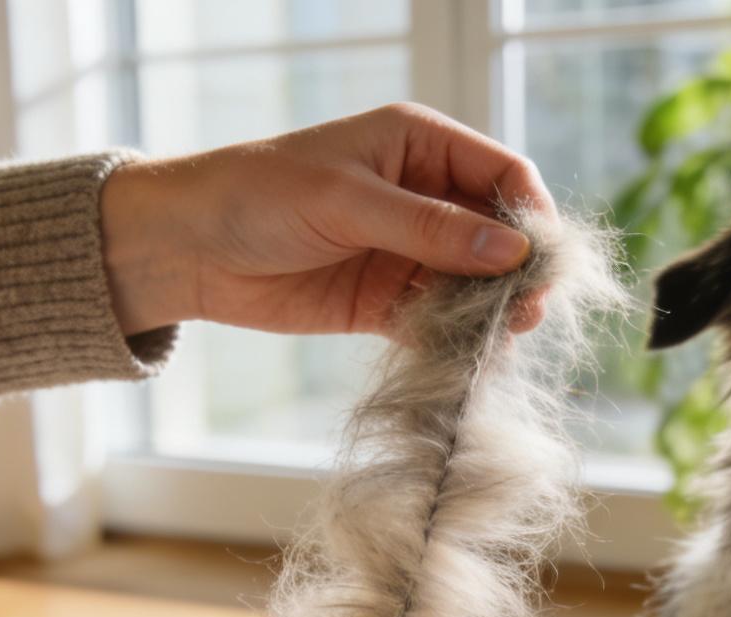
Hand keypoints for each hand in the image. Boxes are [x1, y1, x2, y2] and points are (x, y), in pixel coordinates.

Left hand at [99, 103, 555, 337]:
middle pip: (498, 233)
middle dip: (518, 271)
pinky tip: (469, 357)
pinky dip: (455, 338)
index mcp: (420, 145)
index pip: (503, 173)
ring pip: (474, 282)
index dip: (531, 214)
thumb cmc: (258, 195)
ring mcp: (407, 251)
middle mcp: (423, 195)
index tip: (542, 260)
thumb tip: (511, 251)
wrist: (188, 247)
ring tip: (503, 339)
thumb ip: (429, 228)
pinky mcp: (385, 301)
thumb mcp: (347, 201)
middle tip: (529, 311)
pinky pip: (437, 320)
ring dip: (491, 310)